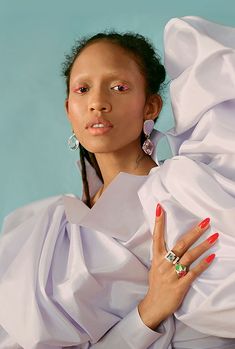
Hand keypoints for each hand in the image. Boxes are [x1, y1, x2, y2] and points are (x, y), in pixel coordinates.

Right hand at [138, 204, 217, 329]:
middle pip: (180, 244)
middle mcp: (164, 264)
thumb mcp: (155, 267)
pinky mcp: (180, 285)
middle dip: (194, 232)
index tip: (160, 208)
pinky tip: (212, 257)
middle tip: (205, 222)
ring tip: (214, 237)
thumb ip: (162, 255)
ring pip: (189, 256)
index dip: (158, 222)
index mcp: (157, 258)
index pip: (157, 236)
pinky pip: (193, 272)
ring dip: (203, 246)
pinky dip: (203, 264)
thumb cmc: (156, 284)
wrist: (154, 305)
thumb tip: (170, 243)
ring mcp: (172, 274)